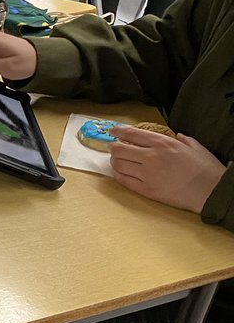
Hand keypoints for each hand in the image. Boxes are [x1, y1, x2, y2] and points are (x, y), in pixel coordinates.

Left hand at [109, 126, 226, 213]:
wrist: (210, 192)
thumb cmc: (205, 169)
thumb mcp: (194, 146)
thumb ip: (181, 139)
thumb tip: (176, 136)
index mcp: (162, 143)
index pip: (132, 133)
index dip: (118, 131)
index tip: (112, 131)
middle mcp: (151, 157)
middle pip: (119, 149)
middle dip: (113, 147)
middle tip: (113, 148)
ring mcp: (147, 174)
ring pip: (118, 164)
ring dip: (114, 161)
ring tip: (117, 161)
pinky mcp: (146, 190)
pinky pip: (123, 180)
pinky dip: (118, 175)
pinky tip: (120, 173)